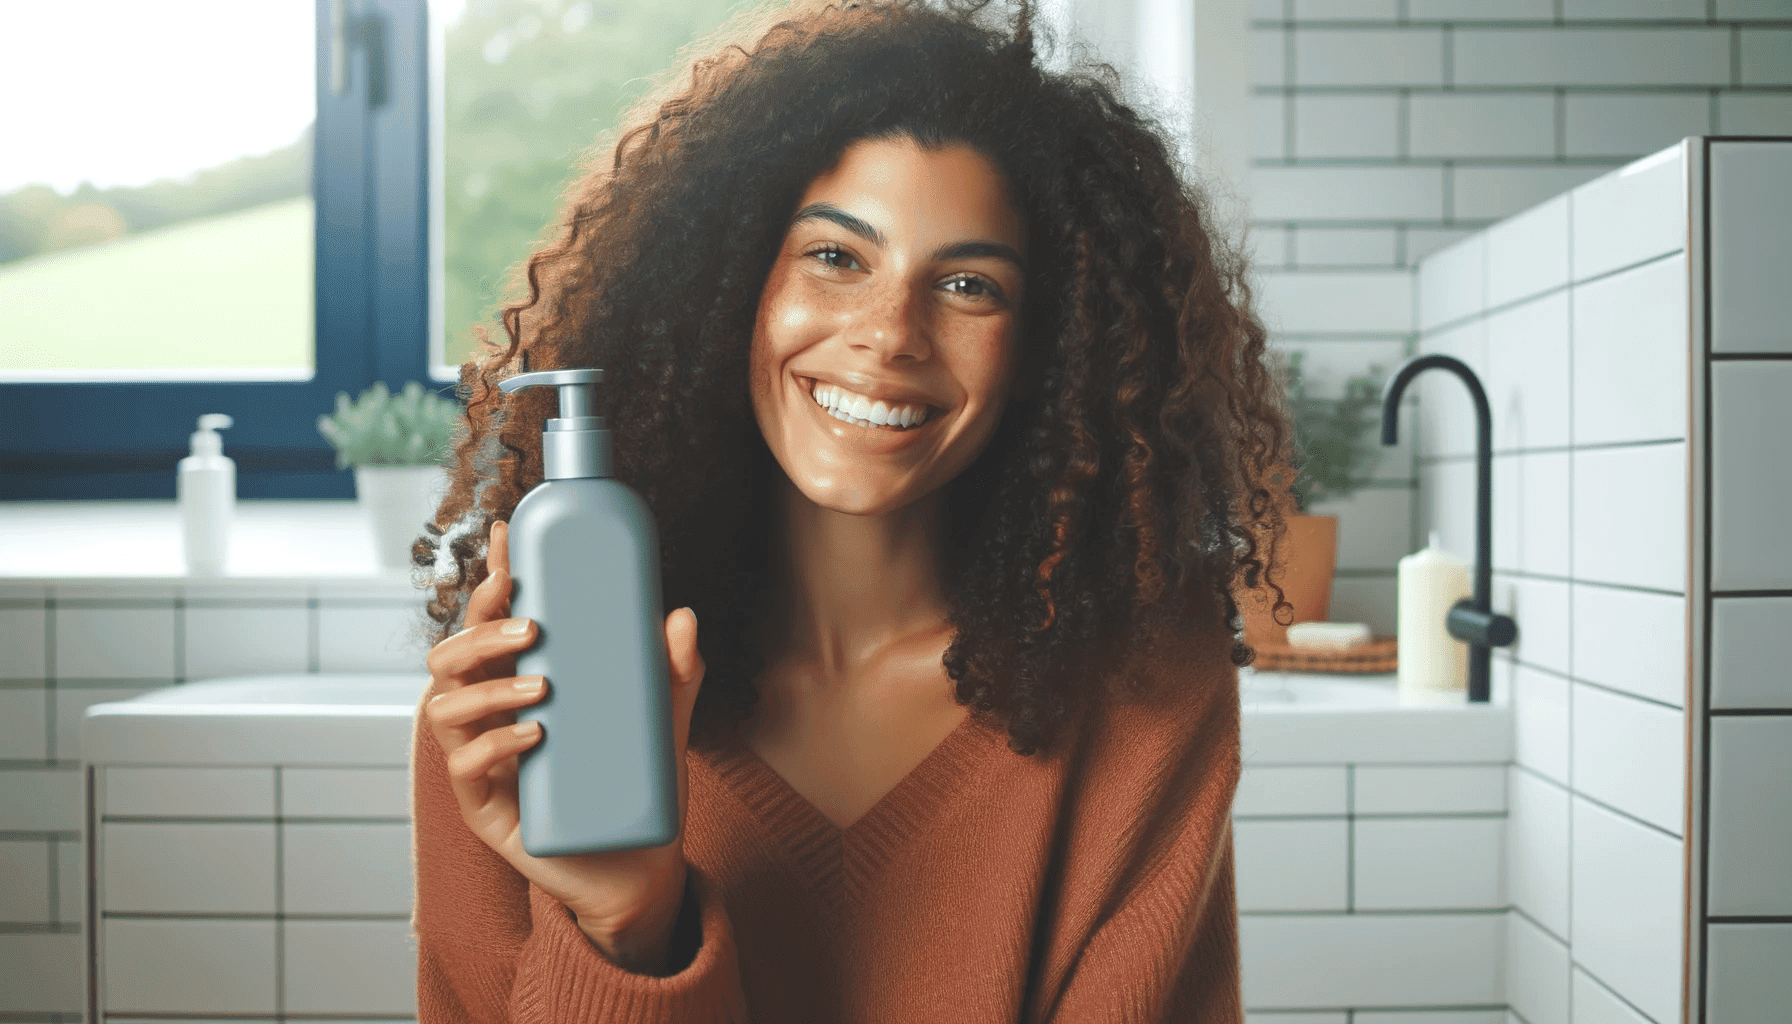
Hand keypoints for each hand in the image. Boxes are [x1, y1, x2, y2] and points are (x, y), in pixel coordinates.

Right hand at [422, 519, 706, 974]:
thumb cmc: (639, 783)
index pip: (490, 622)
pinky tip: (534, 736)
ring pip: (445, 707)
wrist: (640, 865)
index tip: (508, 541)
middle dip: (479, 631)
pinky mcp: (484, 808)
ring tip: (542, 688)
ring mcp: (480, 761)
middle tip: (532, 627)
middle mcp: (488, 715)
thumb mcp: (663, 718)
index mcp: (518, 681)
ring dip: (488, 688)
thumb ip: (675, 669)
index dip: (491, 580)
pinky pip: (465, 767)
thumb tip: (682, 615)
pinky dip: (495, 744)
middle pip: (449, 657)